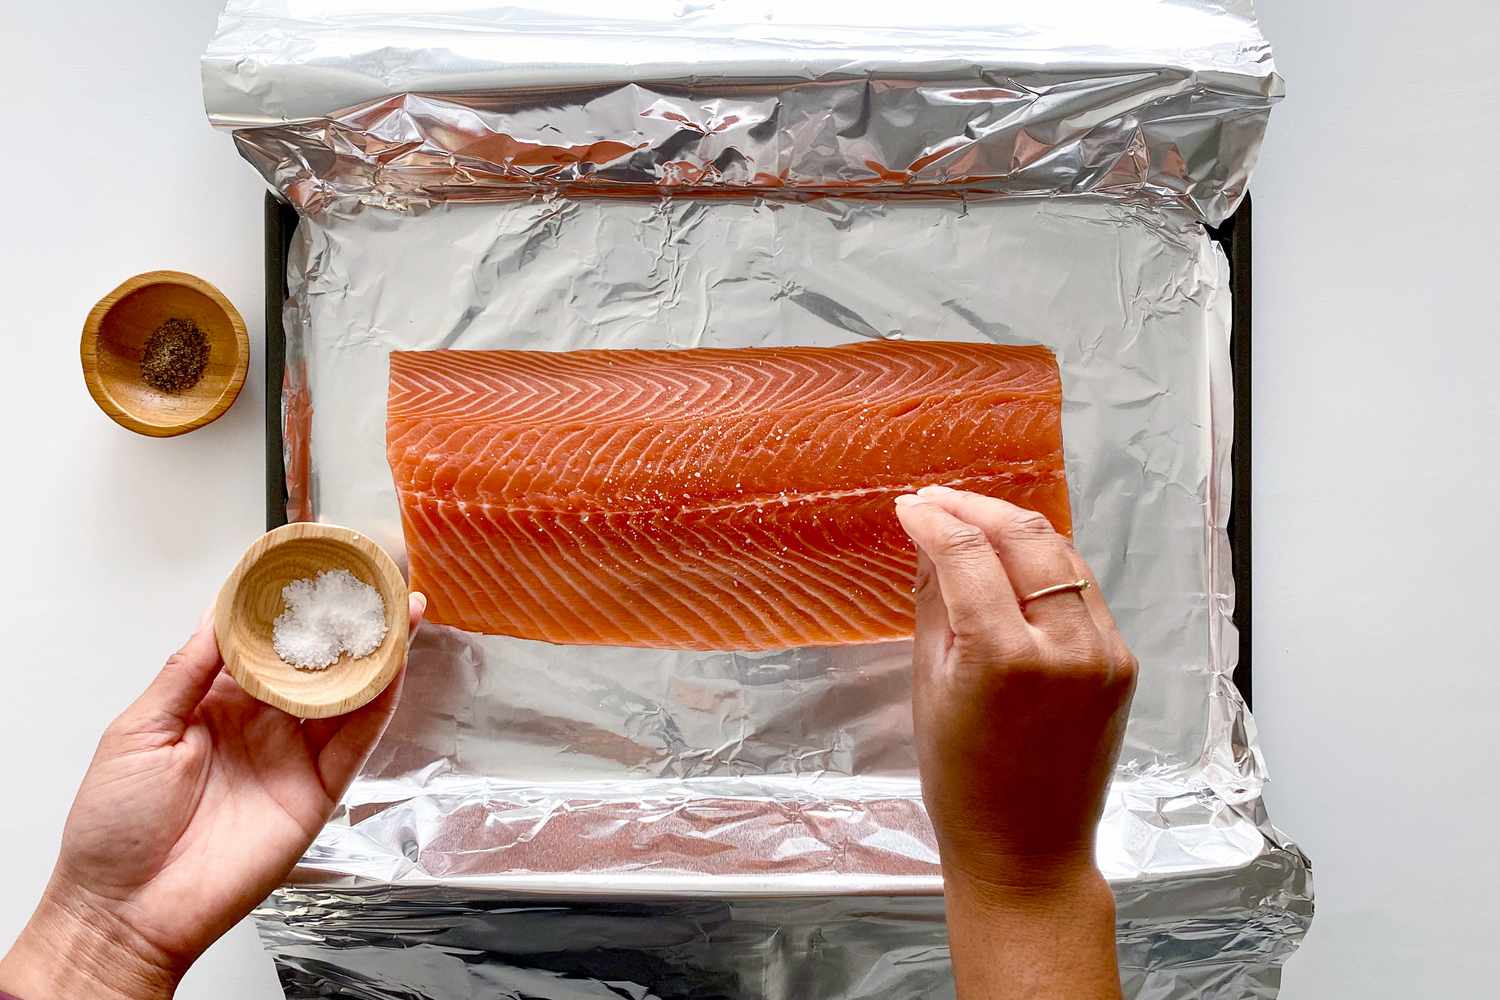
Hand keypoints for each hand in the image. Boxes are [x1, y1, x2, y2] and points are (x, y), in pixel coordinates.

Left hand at [0, 593, 426, 999]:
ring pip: (347, 695)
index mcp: (217, 702)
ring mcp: (294, 755)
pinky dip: (379, 703)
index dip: (289, 605)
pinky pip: (356, 741)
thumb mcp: (138, 729)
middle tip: (375, 580)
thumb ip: (187, 670)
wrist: (128, 907)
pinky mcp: (318, 791)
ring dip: (377, 654)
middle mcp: (262, 723)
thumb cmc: (114, 826)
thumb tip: (220, 612)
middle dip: (347, 623)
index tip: (311, 566)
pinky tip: (393, 669)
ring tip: (401, 611)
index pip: (264, 642)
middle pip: (317, 663)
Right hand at [895, 487, 1135, 998]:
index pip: (967, 555)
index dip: (935, 521)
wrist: (1027, 849)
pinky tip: (1015, 565)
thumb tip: (930, 543)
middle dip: (977, 510)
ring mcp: (1102, 654)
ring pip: (1062, 556)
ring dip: (1015, 531)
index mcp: (1006, 658)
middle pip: (1025, 539)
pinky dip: (1046, 569)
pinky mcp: (1121, 664)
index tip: (911, 508)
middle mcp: (1065, 648)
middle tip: (938, 502)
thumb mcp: (930, 686)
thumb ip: (935, 604)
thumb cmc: (963, 782)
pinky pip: (1082, 593)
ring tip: (973, 522)